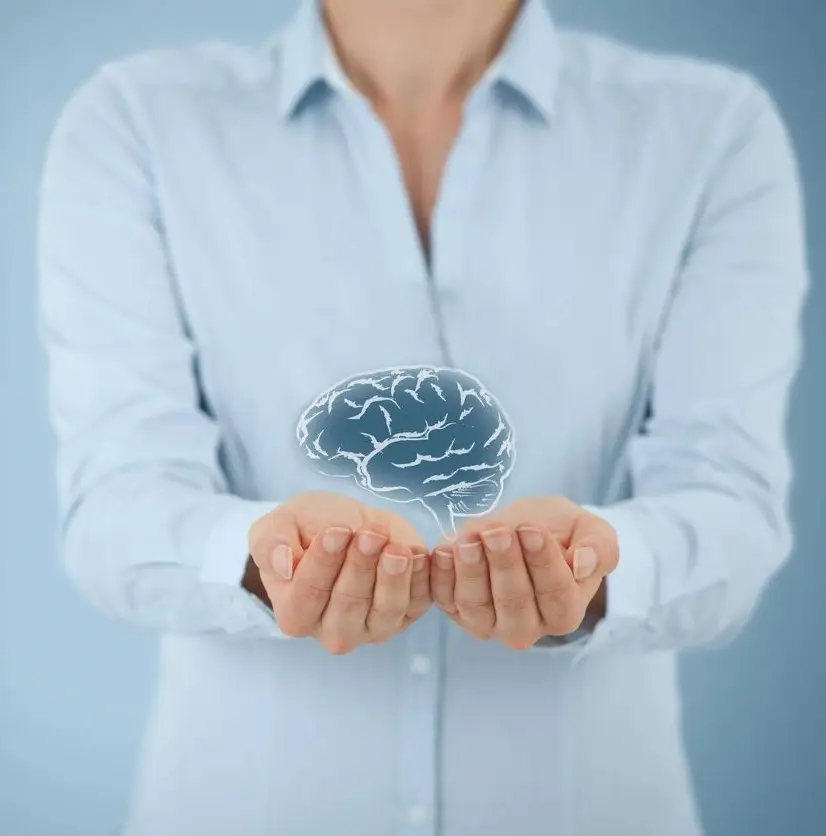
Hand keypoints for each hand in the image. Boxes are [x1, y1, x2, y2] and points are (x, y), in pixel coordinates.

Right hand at [248, 491, 430, 653]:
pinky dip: (420, 580)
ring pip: (386, 611)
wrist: (345, 522)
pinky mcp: (405, 615)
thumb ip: (270, 543)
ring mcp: (372, 628)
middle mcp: (332, 630)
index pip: (308, 595)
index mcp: (295, 614)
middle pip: (348, 605)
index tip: (336, 531)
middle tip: (369, 534)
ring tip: (395, 547)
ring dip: (392, 578)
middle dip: (360, 566)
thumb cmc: (305, 528)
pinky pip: (417, 603)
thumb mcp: (277, 525)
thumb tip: (283, 564)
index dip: (323, 563)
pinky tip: (416, 553)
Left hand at [429, 496, 617, 649]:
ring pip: (477, 604)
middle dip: (505, 565)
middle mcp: (526, 628)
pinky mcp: (455, 609)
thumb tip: (583, 564)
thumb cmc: (560, 531)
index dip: (543, 562)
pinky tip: (445, 548)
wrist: (522, 529)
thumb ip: (599, 548)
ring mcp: (487, 622)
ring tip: (470, 538)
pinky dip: (441, 576)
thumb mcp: (591, 531)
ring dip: (471, 571)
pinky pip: (444, 598)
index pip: (556, 594)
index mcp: (565, 613)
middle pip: (514, 602)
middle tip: (497, 532)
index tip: (531, 530)